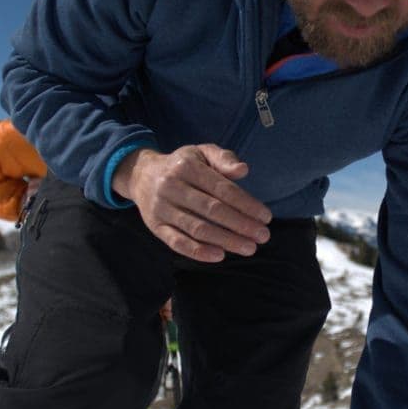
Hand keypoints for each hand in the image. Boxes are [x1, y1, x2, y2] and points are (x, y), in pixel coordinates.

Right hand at [112, 145, 272, 262]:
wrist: (141, 176)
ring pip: (197, 228)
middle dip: (241, 225)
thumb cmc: (182, 165)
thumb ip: (224, 159)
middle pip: (212, 210)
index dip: (246, 204)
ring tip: (249, 248)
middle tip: (263, 236)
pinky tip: (219, 256)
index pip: (222, 189)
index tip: (266, 217)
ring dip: (226, 240)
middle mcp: (172, 186)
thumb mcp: (202, 153)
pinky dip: (198, 251)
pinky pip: (177, 242)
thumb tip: (243, 170)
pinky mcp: (155, 227)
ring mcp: (162, 208)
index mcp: (187, 166)